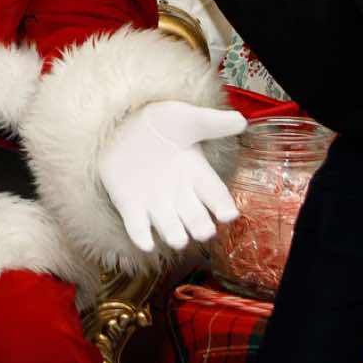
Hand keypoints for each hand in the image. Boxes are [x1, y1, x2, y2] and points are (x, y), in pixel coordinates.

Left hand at [95, 100, 244, 252]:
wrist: (121, 124)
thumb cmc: (159, 121)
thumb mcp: (185, 118)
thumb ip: (211, 122)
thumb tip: (240, 121)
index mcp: (197, 173)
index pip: (215, 194)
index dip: (223, 205)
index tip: (228, 214)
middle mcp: (180, 193)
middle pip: (195, 217)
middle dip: (200, 226)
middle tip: (204, 231)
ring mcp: (156, 203)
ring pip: (170, 228)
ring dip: (174, 235)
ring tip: (178, 239)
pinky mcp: (130, 207)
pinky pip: (137, 228)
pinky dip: (141, 237)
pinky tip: (145, 243)